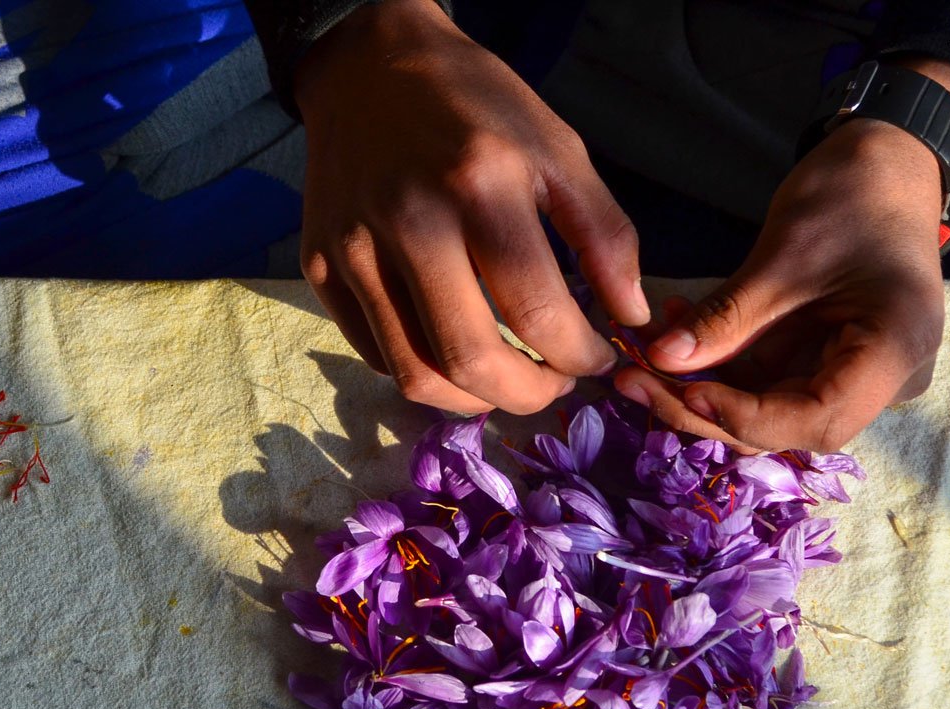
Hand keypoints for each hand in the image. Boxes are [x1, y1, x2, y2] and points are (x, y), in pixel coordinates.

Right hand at [293, 0, 648, 414]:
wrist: (367, 66)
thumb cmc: (475, 106)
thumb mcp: (558, 148)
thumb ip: (605, 235)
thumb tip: (631, 318)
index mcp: (479, 187)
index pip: (537, 314)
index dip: (579, 358)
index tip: (595, 360)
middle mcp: (408, 224)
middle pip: (470, 362)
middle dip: (527, 397)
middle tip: (554, 387)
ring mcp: (353, 251)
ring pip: (414, 376)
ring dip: (474, 401)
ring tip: (509, 381)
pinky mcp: (318, 267)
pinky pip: (376, 354)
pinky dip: (424, 371)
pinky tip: (455, 350)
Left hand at [614, 73, 949, 452]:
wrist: (887, 167)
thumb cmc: (853, 196)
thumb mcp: (785, 255)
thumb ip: (727, 317)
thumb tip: (660, 359)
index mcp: (896, 351)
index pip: (819, 420)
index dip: (747, 417)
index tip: (685, 392)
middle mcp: (885, 381)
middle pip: (788, 425)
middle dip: (707, 409)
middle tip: (634, 381)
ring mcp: (855, 377)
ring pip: (770, 411)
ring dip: (703, 390)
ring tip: (645, 357)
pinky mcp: (826, 366)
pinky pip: (769, 385)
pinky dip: (720, 368)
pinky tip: (676, 337)